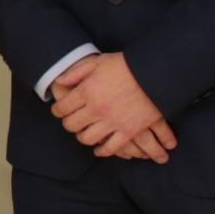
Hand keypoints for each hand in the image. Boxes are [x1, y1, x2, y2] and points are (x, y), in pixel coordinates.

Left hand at [52, 52, 175, 160]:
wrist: (157, 74)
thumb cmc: (127, 65)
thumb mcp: (98, 62)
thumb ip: (76, 72)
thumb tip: (59, 82)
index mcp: (86, 91)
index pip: (62, 108)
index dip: (58, 110)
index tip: (60, 110)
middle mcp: (96, 109)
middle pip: (72, 125)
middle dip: (69, 124)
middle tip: (71, 121)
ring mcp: (112, 122)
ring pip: (88, 138)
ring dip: (83, 137)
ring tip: (84, 134)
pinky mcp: (129, 131)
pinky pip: (111, 148)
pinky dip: (103, 151)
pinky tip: (99, 149)